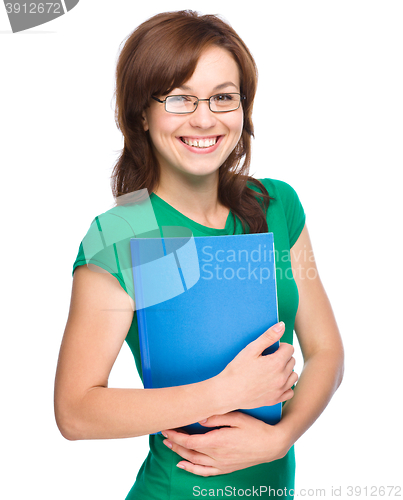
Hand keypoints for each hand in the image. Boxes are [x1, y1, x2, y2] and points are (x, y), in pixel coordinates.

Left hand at [161, 411, 289, 475]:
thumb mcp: (237, 416)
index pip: (189, 440)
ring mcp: (221, 464)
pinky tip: (183, 465)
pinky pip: (204, 472)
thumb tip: (199, 417)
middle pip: (189, 450)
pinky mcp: (226, 468)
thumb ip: (216, 416)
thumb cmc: (255, 428)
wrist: (271, 445)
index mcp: (217, 441)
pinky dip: (191, 469)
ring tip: (169, 446)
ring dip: (179, 454)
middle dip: (174, 442)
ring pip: (194, 461)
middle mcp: (216, 455)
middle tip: (163, 435)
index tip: (166, 428)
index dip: (176, 435)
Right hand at [216, 321, 297, 412]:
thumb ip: (268, 336)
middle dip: (283, 357)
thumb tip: (282, 325)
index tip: (271, 349)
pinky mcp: (275, 400)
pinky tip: (275, 382)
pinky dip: (286, 386)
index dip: (280, 346)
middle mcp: (282, 377)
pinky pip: (290, 391)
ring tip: (273, 369)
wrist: (227, 392)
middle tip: (268, 358)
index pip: (289, 349)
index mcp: (276, 363)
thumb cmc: (237, 369)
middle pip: (292, 361)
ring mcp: (279, 390)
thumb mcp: (251, 349)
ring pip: (293, 376)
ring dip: (287, 370)